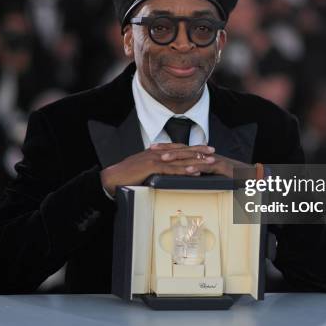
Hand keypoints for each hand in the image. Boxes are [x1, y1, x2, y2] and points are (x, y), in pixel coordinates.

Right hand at [100, 143, 214, 194]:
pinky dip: (184, 170)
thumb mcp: (143, 169)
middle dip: (199, 151)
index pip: (177, 148)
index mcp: (156, 152)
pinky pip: (172, 169)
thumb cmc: (126, 175)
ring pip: (180, 159)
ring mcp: (155, 160)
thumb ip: (154, 168)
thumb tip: (164, 172)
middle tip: (213, 151)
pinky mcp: (152, 168)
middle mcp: (158, 153)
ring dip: (196, 160)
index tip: (204, 148)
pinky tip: (194, 171)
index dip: (191, 148)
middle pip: (182, 151)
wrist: (112, 177)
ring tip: (209, 161)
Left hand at [152, 144, 251, 177]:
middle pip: (184, 149)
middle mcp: (207, 156)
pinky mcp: (222, 168)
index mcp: (203, 157)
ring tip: (163, 159)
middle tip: (151, 149)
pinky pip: (207, 167)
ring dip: (177, 157)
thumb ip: (199, 174)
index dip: (168, 148)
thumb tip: (184, 177)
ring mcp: (215, 161)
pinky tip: (186, 170)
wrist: (253, 177)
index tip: (153, 148)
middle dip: (167, 149)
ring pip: (193, 157)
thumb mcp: (212, 176)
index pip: (182, 150)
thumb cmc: (232, 178)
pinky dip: (196, 168)